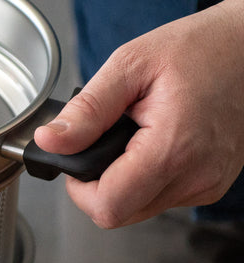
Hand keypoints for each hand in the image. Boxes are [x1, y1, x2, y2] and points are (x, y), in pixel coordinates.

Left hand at [34, 0, 243, 227]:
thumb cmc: (199, 48)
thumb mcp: (130, 65)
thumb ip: (87, 110)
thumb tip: (50, 141)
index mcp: (173, 149)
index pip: (108, 207)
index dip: (78, 189)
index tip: (76, 158)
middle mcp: (196, 177)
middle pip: (120, 213)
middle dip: (97, 184)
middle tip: (102, 141)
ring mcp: (208, 184)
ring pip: (140, 208)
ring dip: (122, 180)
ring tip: (132, 135)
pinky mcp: (212, 184)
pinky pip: (162, 197)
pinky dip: (145, 177)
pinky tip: (152, 142)